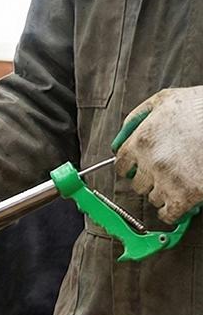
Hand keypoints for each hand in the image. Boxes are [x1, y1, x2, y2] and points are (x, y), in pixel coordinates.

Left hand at [112, 86, 202, 223]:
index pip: (120, 165)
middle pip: (137, 184)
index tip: (137, 168)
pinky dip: (173, 212)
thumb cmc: (201, 107)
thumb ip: (139, 116)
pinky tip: (181, 202)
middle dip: (149, 180)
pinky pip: (169, 214)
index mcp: (142, 140)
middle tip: (166, 173)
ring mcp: (169, 180)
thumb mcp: (166, 99)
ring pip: (153, 199)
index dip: (131, 166)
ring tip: (180, 181)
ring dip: (163, 193)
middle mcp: (151, 161)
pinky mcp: (188, 194)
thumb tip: (121, 137)